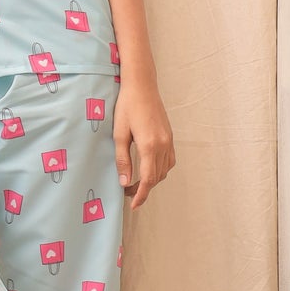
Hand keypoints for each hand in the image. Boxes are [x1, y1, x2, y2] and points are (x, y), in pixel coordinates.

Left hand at [113, 78, 174, 210]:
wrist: (142, 86)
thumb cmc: (127, 106)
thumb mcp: (119, 134)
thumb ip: (122, 160)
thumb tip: (125, 182)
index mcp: (149, 146)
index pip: (148, 179)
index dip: (141, 195)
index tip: (133, 204)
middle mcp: (163, 145)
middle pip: (157, 177)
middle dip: (144, 189)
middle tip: (127, 191)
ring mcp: (169, 140)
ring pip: (164, 170)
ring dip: (153, 179)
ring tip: (136, 182)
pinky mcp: (170, 136)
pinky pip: (169, 160)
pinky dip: (160, 169)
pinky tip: (149, 167)